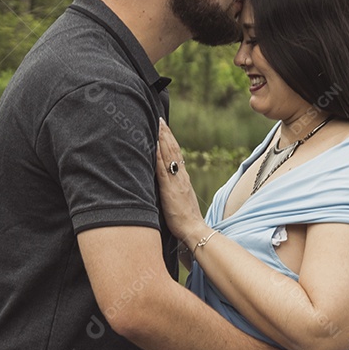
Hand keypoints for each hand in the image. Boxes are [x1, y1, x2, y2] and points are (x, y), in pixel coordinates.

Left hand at [155, 119, 208, 245]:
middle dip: (166, 134)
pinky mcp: (169, 189)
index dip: (171, 140)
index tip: (165, 128)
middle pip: (174, 150)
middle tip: (160, 119)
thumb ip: (174, 189)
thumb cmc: (185, 220)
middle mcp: (181, 177)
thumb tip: (167, 184)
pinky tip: (154, 145)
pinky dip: (159, 155)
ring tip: (158, 124)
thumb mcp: (179, 200)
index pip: (177, 155)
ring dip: (163, 139)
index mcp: (183, 179)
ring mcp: (176, 181)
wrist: (194, 230)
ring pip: (169, 155)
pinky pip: (163, 168)